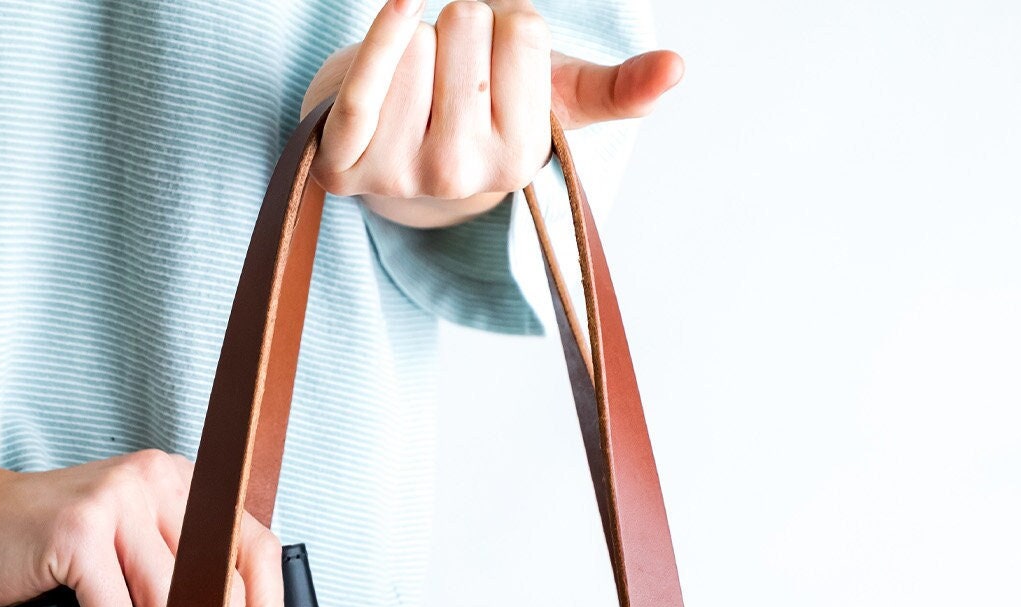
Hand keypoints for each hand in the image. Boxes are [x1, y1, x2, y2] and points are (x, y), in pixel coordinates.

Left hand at [302, 0, 682, 226]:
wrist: (389, 150)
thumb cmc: (476, 109)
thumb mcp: (551, 97)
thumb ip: (617, 89)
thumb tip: (677, 69)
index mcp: (520, 157)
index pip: (520, 28)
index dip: (506, 22)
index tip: (495, 56)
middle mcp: (462, 176)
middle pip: (465, 24)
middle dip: (460, 25)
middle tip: (451, 65)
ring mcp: (400, 174)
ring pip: (417, 39)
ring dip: (415, 38)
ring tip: (417, 79)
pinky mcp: (343, 162)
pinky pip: (367, 79)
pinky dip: (382, 31)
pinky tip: (399, 9)